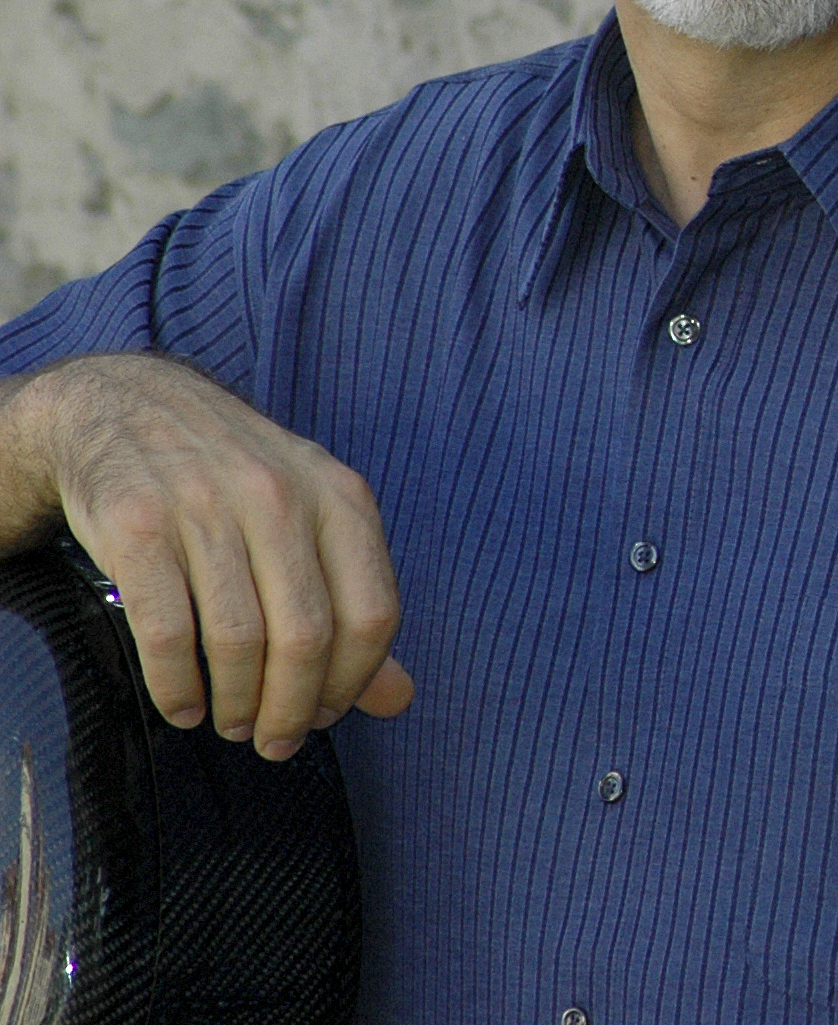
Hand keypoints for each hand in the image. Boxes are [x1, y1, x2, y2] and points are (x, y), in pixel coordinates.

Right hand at [0, 353, 412, 756]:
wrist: (128, 407)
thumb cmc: (235, 483)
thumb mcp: (313, 521)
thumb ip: (356, 605)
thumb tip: (398, 699)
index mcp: (340, 496)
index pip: (374, 614)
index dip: (354, 683)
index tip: (325, 717)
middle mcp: (280, 496)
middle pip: (307, 637)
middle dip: (292, 710)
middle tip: (274, 742)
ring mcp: (205, 507)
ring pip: (238, 641)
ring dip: (237, 704)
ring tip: (232, 723)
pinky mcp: (137, 526)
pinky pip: (166, 632)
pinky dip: (177, 687)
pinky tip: (184, 704)